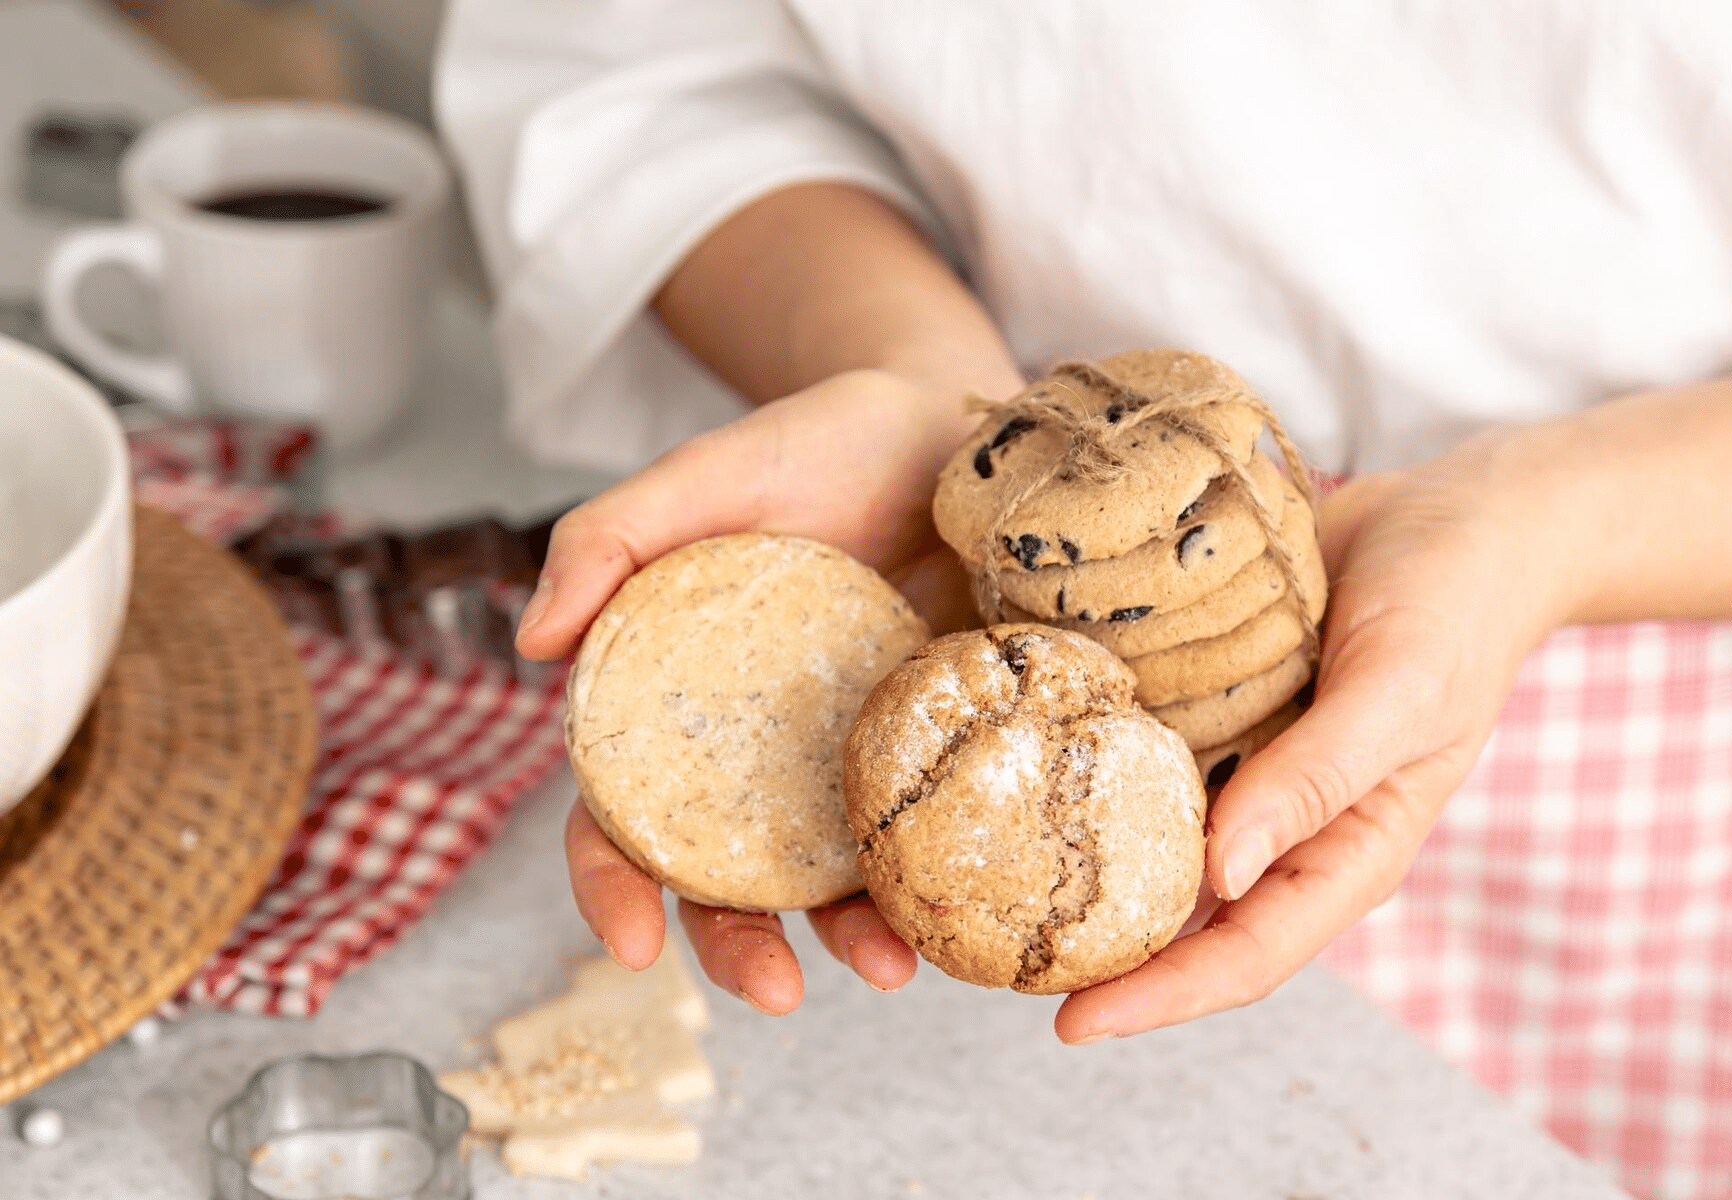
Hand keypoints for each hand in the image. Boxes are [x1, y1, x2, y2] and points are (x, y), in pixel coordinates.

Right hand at [526, 366, 1016, 1012]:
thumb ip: (606, 538)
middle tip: (774, 992)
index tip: (630, 945)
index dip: (611, 884)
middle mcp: (756, 751)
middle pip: (725, 875)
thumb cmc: (814, 441)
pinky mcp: (934, 744)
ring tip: (894, 966)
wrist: (948, 423)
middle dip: (737, 946)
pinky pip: (927, 826)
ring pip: (830, 874)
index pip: (618, 811)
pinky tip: (960, 908)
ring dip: (848, 936)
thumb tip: (530, 642)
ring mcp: (848, 756)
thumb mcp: (706, 473)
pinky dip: (934, 877)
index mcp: (676, 702)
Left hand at [1055, 430, 1582, 1041]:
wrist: (1459, 517)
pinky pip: (1145, 763)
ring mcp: (1247, 773)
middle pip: (1186, 922)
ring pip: (1154, 849)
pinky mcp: (1217, 717)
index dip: (1162, 997)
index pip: (1248, 954)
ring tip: (985, 891)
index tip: (1071, 1025)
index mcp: (1347, 851)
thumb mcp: (1397, 692)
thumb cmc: (1454, 608)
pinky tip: (1022, 776)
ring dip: (1084, 875)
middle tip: (997, 967)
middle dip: (1102, 958)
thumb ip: (1315, 780)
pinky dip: (1092, 780)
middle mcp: (1287, 827)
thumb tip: (1219, 874)